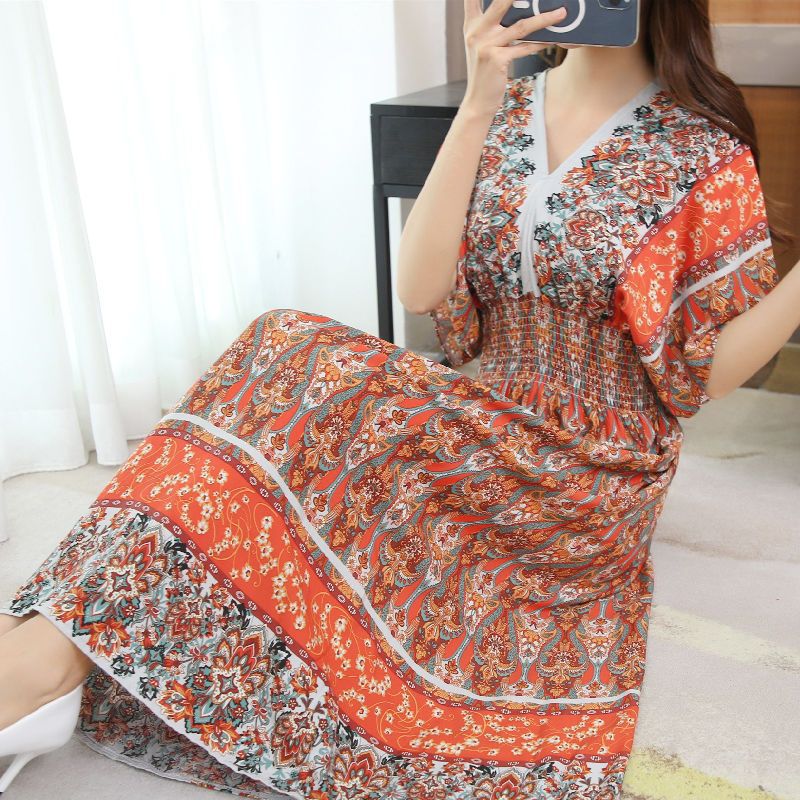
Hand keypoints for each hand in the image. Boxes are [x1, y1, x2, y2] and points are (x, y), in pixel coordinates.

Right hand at [461, 0, 565, 117]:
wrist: (478, 101)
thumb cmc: (486, 72)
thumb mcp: (483, 45)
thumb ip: (491, 25)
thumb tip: (516, 10)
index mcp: (472, 25)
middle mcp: (476, 32)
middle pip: (500, 2)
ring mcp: (486, 45)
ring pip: (520, 26)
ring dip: (544, 19)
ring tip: (562, 12)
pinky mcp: (495, 60)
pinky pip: (523, 48)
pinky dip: (540, 44)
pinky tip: (553, 40)